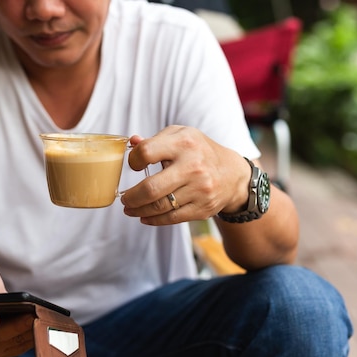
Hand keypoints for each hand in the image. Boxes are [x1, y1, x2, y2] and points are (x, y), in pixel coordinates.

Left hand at [121, 125, 250, 224]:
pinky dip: (153, 220)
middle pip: (151, 188)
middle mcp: (193, 166)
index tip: (133, 165)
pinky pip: (172, 218)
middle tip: (124, 199)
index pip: (147, 152)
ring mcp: (200, 189)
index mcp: (184, 143)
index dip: (133, 160)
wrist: (233, 174)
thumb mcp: (181, 136)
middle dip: (131, 197)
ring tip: (130, 209)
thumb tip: (132, 142)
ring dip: (139, 210)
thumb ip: (155, 139)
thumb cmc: (199, 151)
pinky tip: (145, 217)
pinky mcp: (203, 208)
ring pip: (160, 206)